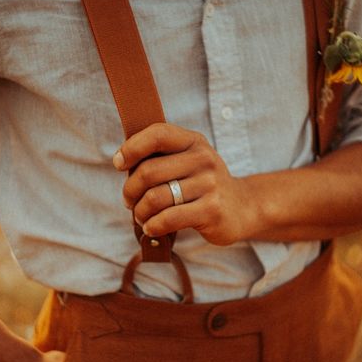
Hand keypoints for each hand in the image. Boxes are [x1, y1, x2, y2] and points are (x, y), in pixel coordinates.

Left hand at [113, 123, 256, 245]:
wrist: (242, 208)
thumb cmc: (202, 184)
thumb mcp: (188, 161)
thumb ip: (160, 157)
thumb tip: (122, 162)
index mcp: (194, 141)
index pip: (157, 134)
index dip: (132, 148)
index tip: (119, 163)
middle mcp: (203, 159)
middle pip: (148, 172)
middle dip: (130, 190)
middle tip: (129, 201)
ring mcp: (209, 185)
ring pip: (155, 198)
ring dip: (140, 212)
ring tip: (141, 216)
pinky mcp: (211, 210)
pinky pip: (168, 219)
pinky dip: (152, 226)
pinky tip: (152, 228)